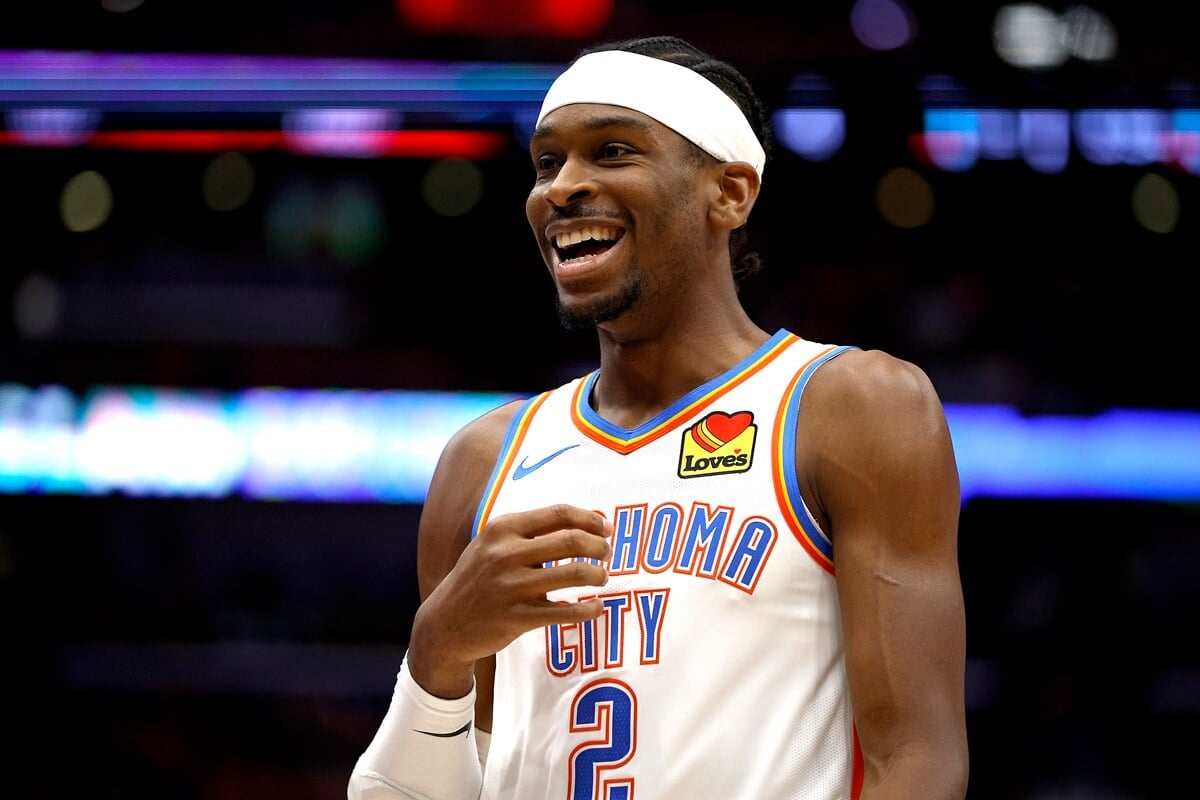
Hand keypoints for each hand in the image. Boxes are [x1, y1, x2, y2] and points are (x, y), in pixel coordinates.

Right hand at [407, 504, 611, 697]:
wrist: (444, 623)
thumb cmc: (477, 578)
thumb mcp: (492, 544)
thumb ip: (529, 532)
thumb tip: (582, 524)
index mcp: (502, 528)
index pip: (558, 513)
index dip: (590, 519)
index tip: (605, 528)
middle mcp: (506, 554)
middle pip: (572, 540)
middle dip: (598, 547)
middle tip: (606, 554)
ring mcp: (511, 586)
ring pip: (574, 574)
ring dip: (598, 575)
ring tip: (601, 578)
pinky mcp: (517, 618)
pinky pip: (566, 611)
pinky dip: (589, 609)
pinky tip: (596, 607)